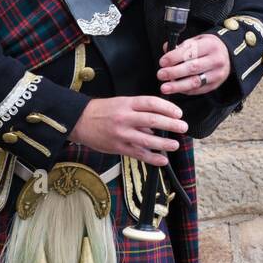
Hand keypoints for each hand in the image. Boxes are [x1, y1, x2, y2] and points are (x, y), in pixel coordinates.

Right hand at [68, 96, 187, 164]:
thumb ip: (139, 111)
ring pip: (147, 139)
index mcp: (127, 103)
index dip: (167, 108)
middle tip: (183, 127)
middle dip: (171, 124)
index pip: (151, 103)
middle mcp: (125, 118)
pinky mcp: (118, 147)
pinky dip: (152, 158)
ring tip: (175, 144)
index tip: (178, 113)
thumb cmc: (102, 111)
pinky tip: (162, 159)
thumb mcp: (121, 103)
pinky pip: (138, 154)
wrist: (80, 121)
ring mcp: (121, 134)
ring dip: (164, 143)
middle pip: (152, 120)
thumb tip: (158, 121)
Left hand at [157, 33, 229, 95]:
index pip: (190, 52)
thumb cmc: (208, 47)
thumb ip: (182, 45)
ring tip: (165, 87)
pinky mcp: (215, 85)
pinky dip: (185, 90)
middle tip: (160, 74)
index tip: (162, 62)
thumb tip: (166, 48)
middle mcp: (216, 60)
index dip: (174, 57)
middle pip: (193, 68)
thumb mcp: (198, 40)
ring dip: (178, 86)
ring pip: (195, 82)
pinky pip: (198, 90)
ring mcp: (217, 74)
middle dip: (174, 72)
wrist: (229, 56)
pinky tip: (175, 89)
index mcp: (210, 45)